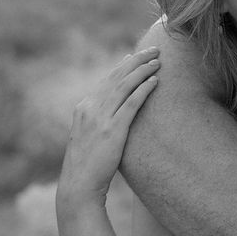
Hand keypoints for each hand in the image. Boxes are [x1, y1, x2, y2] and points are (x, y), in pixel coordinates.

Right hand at [58, 49, 159, 211]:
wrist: (78, 185)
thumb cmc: (87, 165)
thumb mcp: (88, 137)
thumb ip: (98, 121)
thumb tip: (113, 114)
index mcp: (84, 107)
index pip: (106, 80)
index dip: (123, 66)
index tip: (136, 56)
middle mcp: (90, 108)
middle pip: (117, 77)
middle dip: (136, 61)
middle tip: (154, 50)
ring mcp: (101, 118)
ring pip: (125, 85)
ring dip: (143, 70)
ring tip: (158, 61)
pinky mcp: (113, 130)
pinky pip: (131, 103)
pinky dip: (144, 89)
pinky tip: (155, 81)